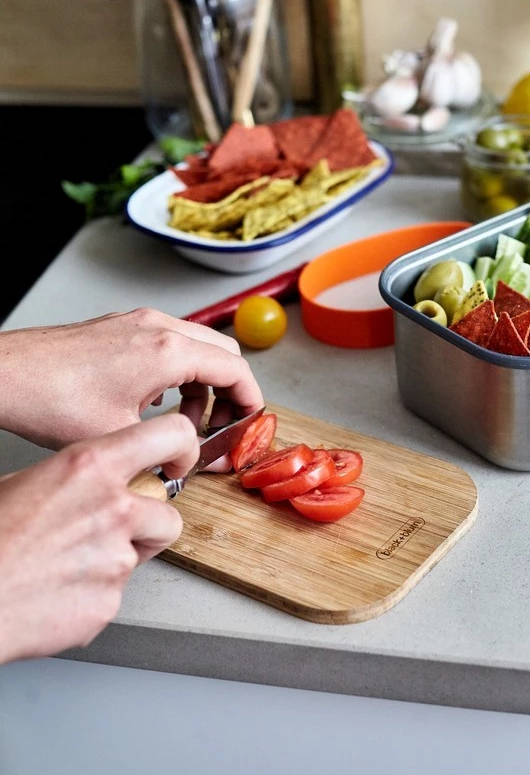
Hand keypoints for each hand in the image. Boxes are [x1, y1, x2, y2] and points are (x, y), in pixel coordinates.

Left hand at [0, 308, 264, 453]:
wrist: (6, 373)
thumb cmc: (53, 398)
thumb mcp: (122, 435)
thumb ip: (170, 447)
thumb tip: (192, 461)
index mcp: (169, 351)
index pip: (236, 369)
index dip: (250, 401)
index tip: (249, 424)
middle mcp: (160, 327)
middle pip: (223, 352)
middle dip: (230, 391)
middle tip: (220, 425)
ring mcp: (141, 322)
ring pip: (196, 346)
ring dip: (202, 382)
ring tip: (185, 420)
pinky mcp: (122, 326)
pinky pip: (170, 342)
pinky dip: (178, 370)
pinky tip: (156, 401)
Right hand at [0, 413, 195, 664]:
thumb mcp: (27, 479)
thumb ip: (78, 475)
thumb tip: (96, 477)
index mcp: (91, 466)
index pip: (171, 434)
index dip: (181, 447)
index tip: (176, 459)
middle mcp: (113, 508)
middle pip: (170, 513)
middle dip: (149, 523)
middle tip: (114, 529)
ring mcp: (115, 558)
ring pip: (140, 555)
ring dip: (118, 558)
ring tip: (70, 560)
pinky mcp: (109, 601)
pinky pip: (114, 592)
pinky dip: (93, 592)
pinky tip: (59, 588)